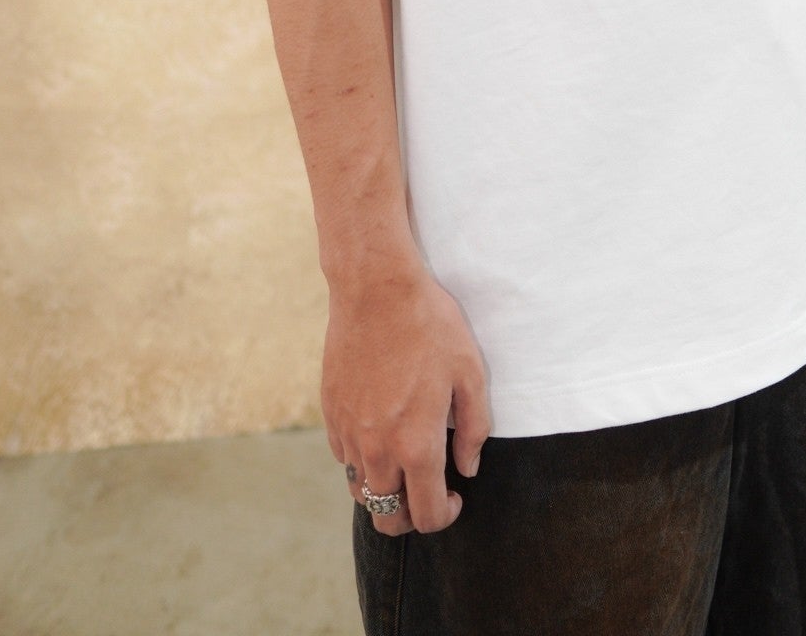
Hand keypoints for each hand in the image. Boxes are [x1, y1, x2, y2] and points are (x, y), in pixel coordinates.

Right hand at [322, 257, 491, 534]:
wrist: (376, 288)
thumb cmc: (430, 326)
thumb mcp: (470, 373)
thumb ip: (473, 429)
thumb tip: (467, 467)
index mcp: (417, 446)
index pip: (426, 515)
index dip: (445, 515)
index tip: (455, 495)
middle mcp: (377, 450)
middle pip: (387, 516)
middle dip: (410, 514)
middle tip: (428, 488)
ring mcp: (349, 434)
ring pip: (361, 491)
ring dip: (384, 488)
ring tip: (403, 460)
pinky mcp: (331, 414)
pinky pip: (344, 458)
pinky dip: (361, 459)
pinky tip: (380, 431)